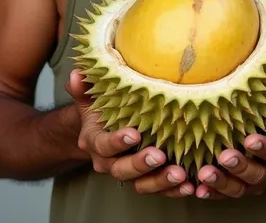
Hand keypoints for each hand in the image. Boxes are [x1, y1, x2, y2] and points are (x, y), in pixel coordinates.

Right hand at [66, 70, 193, 196]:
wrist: (100, 134)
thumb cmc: (100, 112)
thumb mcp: (90, 100)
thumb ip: (83, 89)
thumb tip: (77, 73)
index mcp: (96, 142)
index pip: (104, 145)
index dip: (117, 142)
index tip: (134, 134)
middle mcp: (109, 162)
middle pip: (122, 169)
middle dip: (141, 164)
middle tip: (159, 155)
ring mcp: (128, 174)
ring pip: (141, 184)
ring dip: (160, 181)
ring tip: (179, 174)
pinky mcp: (146, 180)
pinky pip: (159, 190)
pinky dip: (173, 191)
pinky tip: (188, 186)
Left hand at [195, 81, 265, 198]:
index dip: (263, 147)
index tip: (250, 140)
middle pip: (255, 174)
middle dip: (239, 166)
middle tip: (224, 156)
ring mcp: (253, 182)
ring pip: (238, 188)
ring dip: (221, 183)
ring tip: (205, 174)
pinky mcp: (237, 187)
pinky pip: (223, 195)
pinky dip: (211, 194)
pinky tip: (197, 190)